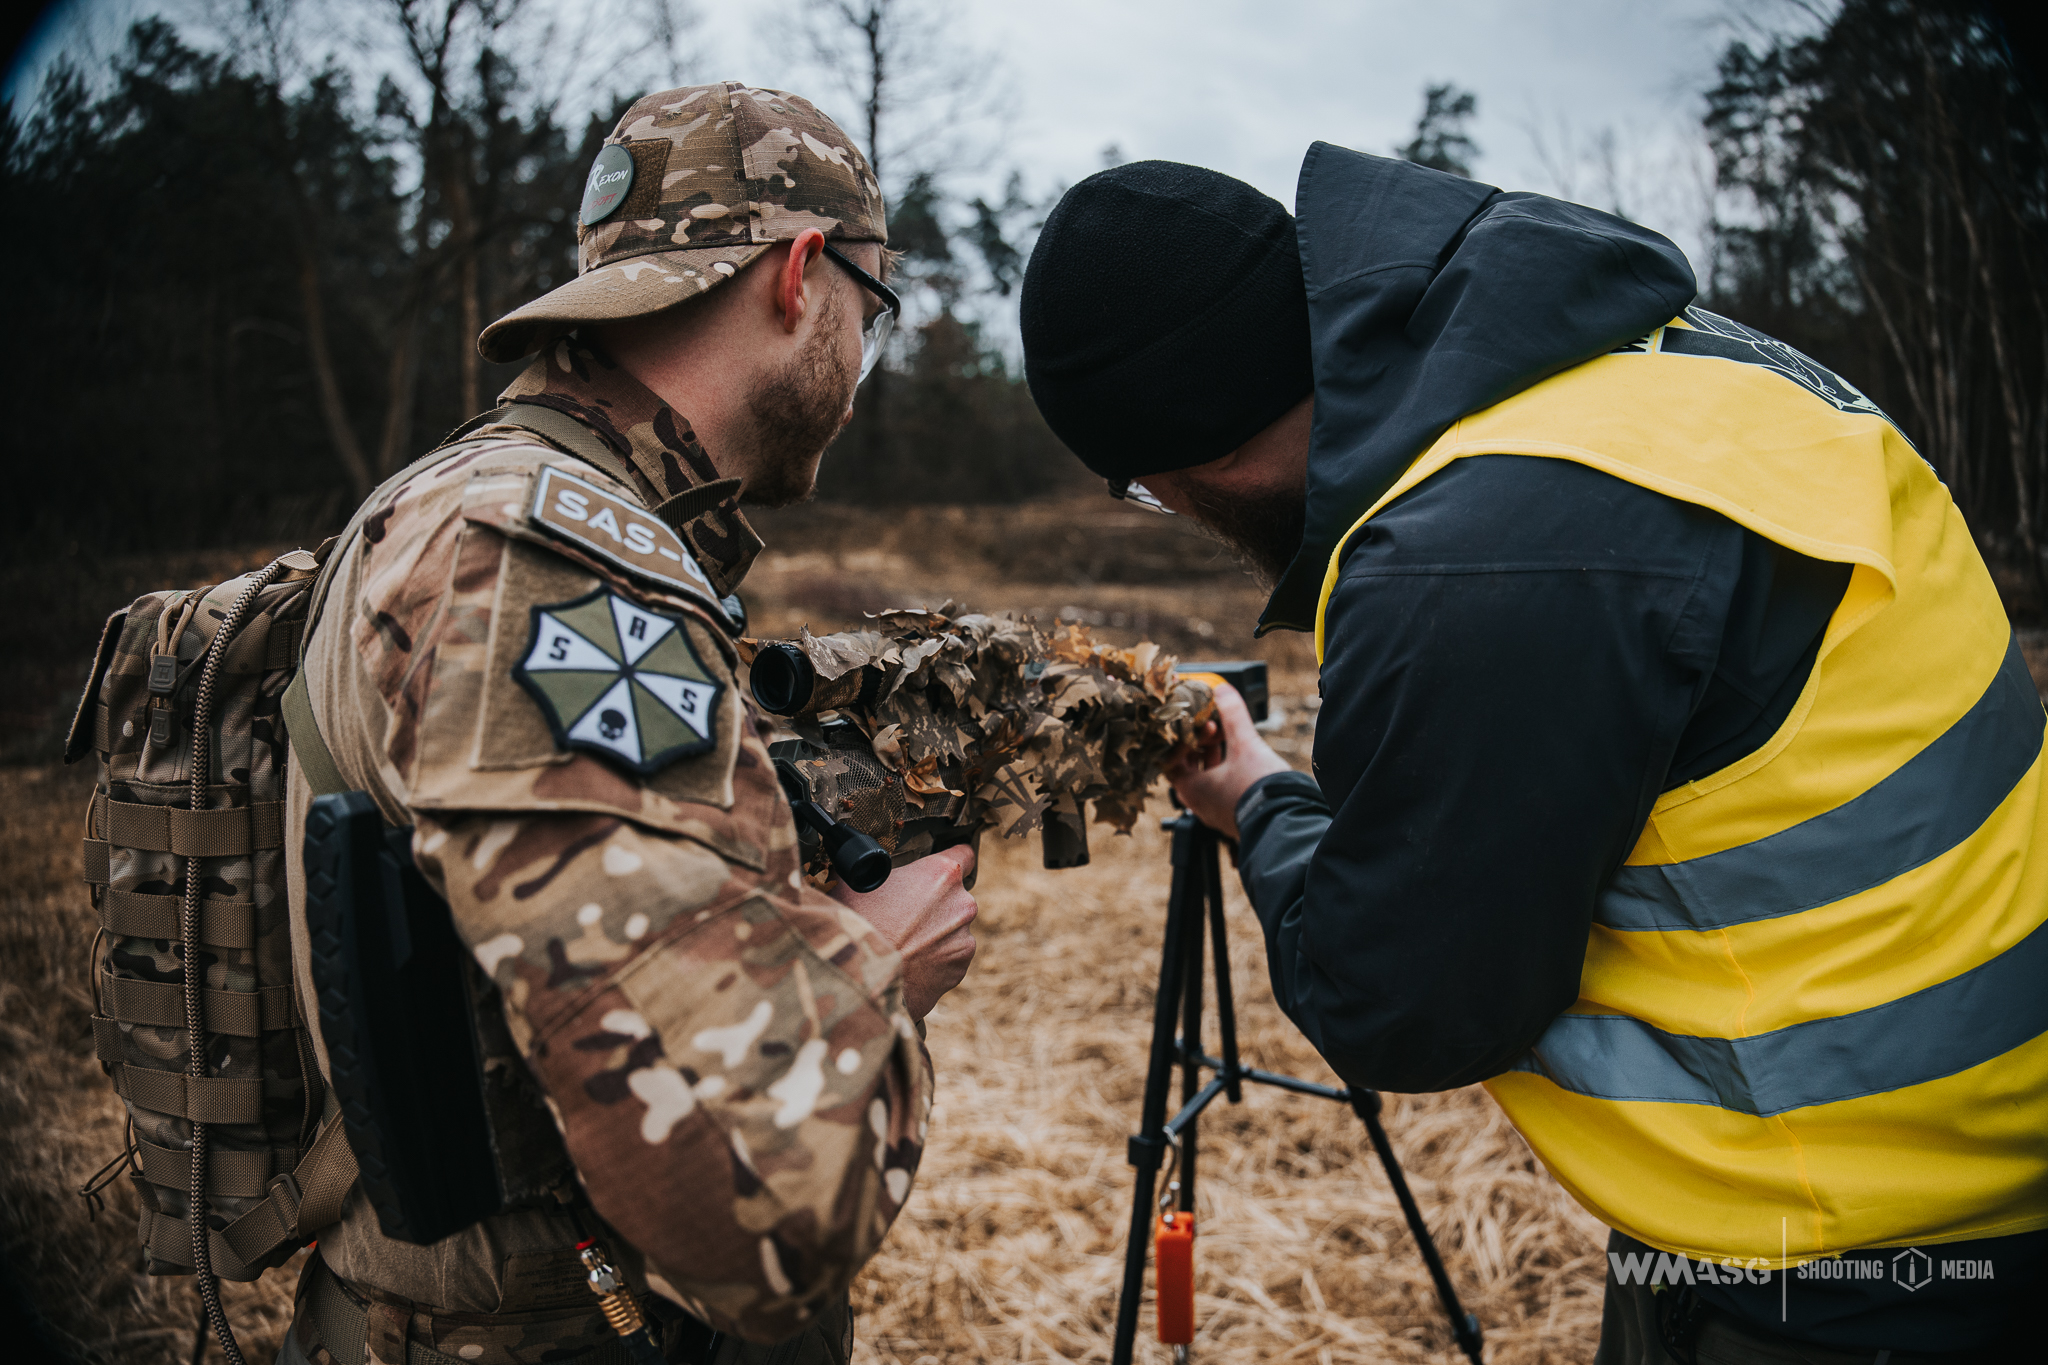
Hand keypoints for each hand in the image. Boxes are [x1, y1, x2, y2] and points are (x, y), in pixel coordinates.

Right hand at [831, 844, 978, 1018]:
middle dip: (934, 905)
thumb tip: (863, 866)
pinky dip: (932, 963)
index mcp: (943, 874)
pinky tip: (908, 965)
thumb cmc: (857, 922)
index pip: (965, 853)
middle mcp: (962, 905)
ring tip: (902, 945)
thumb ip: (875, 870)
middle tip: (904, 916)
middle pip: (955, 898)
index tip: (942, 870)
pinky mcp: (958, 970)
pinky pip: (947, 962)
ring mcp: (963, 940)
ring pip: (952, 932)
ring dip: (934, 936)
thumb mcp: (857, 879)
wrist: (858, 975)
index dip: (951, 859)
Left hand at [1164, 684, 1292, 840]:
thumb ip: (1232, 715)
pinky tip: (1242, 761)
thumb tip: (1223, 691)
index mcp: (1190, 788)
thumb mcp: (1245, 744)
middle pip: (1188, 768)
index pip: (1170, 759)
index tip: (1200, 727)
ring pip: (1205, 779)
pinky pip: (1219, 791)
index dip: (1183, 738)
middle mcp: (1197, 803)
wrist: (1285, 821)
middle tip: (1215, 730)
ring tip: (1230, 740)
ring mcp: (1214, 812)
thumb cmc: (1259, 789)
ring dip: (1213, 758)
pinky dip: (1224, 773)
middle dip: (1200, 745)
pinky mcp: (1230, 816)